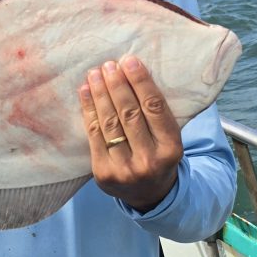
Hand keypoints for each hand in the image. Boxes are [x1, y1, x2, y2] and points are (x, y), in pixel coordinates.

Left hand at [78, 56, 182, 212]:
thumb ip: (158, 112)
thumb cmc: (159, 155)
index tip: (129, 61)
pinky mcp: (103, 173)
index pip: (154, 108)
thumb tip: (134, 71)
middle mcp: (149, 161)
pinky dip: (89, 110)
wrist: (149, 195)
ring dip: (100, 94)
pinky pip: (94, 135)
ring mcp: (124, 169)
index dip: (141, 82)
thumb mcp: (169, 137)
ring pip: (109, 123)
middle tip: (109, 65)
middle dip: (117, 86)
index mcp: (171, 149)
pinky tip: (86, 92)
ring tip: (95, 74)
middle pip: (130, 114)